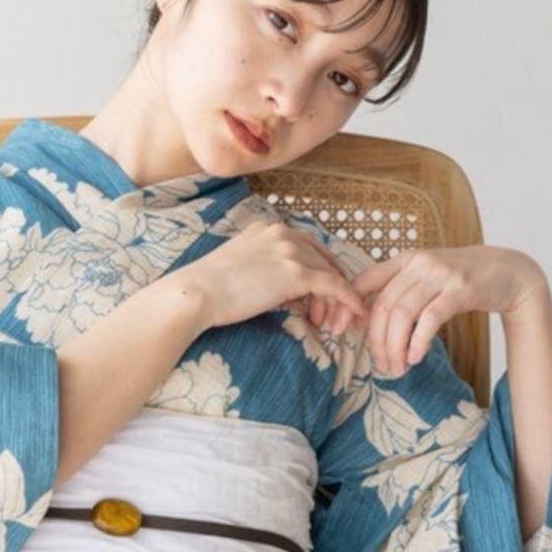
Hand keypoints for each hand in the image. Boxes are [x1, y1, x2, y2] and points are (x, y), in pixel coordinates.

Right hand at [179, 220, 369, 330]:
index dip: (318, 270)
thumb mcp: (237, 266)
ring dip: (336, 299)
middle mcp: (282, 233)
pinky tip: (355, 314)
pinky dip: (348, 300)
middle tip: (329, 313)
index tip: (320, 293)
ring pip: (329, 273)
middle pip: (321, 258)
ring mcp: (290, 250)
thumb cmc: (206, 288)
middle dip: (329, 286)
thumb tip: (286, 292)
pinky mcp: (296, 273)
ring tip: (334, 323)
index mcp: (267, 229)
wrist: (196, 294)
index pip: (306, 246)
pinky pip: (333, 286)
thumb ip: (263, 269)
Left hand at [347, 245, 545, 375]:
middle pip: (383, 306)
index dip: (346, 307)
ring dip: (395, 347)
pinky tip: (414, 358)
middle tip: (380, 365)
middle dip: (377, 341)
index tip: (335, 331)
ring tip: (396, 368)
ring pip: (403, 315)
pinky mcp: (461, 289)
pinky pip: (430, 319)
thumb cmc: (461, 280)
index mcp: (404, 259)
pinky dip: (418, 341)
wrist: (509, 272)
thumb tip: (366, 323)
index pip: (364, 282)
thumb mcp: (425, 277)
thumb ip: (399, 292)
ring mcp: (440, 274)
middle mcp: (419, 263)